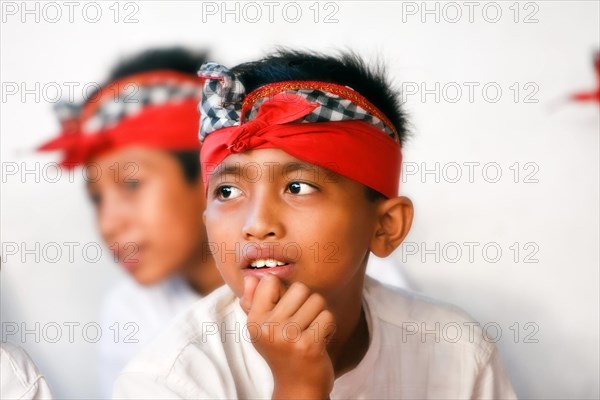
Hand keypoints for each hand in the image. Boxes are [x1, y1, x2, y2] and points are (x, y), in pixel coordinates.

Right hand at [241, 274, 335, 398]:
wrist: (297, 388)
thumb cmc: (282, 352)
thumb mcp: (262, 329)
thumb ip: (254, 302)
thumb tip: (251, 277)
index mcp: (254, 320)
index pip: (270, 281)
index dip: (284, 292)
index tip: (285, 312)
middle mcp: (268, 328)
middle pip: (300, 288)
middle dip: (307, 303)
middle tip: (302, 323)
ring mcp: (288, 337)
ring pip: (317, 301)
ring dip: (319, 316)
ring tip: (310, 332)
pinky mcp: (308, 345)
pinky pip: (327, 317)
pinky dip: (329, 328)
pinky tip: (319, 341)